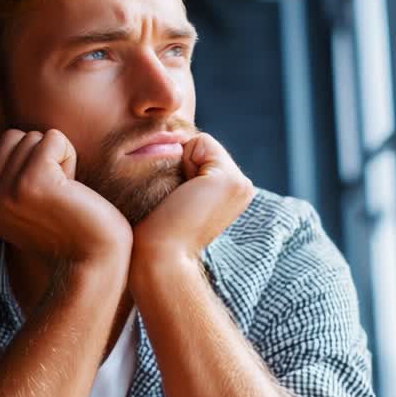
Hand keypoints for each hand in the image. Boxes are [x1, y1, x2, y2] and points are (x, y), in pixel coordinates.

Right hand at [0, 129, 131, 264]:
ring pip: (31, 136)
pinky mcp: (33, 182)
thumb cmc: (65, 227)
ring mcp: (6, 192)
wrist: (91, 262)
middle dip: (39, 157)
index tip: (37, 192)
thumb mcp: (19, 202)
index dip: (20, 159)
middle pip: (10, 138)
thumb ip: (2, 174)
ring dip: (56, 158)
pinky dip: (69, 155)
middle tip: (54, 193)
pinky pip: (53, 138)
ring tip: (63, 192)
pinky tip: (73, 187)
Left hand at [132, 133, 254, 264]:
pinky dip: (182, 158)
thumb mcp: (174, 192)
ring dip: (179, 160)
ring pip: (201, 143)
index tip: (171, 196)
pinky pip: (201, 142)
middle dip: (180, 160)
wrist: (158, 256)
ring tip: (176, 196)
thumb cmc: (153, 229)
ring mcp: (241, 184)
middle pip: (202, 146)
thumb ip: (183, 170)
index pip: (203, 152)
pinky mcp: (231, 180)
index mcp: (231, 191)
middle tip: (173, 197)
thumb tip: (171, 140)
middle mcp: (242, 187)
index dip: (178, 163)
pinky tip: (179, 190)